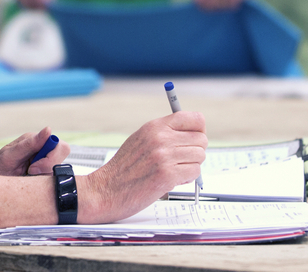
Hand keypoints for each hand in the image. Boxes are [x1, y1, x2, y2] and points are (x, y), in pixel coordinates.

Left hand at [0, 126, 69, 175]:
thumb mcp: (10, 156)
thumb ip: (30, 144)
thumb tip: (48, 129)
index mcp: (34, 140)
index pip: (59, 145)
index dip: (51, 158)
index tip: (33, 168)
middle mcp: (41, 149)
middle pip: (62, 156)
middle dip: (48, 167)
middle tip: (30, 172)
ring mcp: (43, 161)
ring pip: (58, 169)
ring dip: (44, 175)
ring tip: (27, 175)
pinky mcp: (43, 173)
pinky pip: (52, 178)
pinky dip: (42, 182)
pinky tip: (30, 179)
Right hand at [79, 112, 206, 221]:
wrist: (106, 190)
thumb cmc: (123, 168)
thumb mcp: (140, 139)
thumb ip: (164, 133)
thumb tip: (191, 134)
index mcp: (155, 126)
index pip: (195, 119)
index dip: (198, 130)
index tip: (193, 139)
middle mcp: (161, 138)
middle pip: (202, 139)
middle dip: (195, 152)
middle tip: (181, 160)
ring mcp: (164, 156)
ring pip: (200, 156)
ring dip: (191, 166)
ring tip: (174, 170)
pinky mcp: (167, 175)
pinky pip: (195, 172)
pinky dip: (187, 178)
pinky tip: (172, 180)